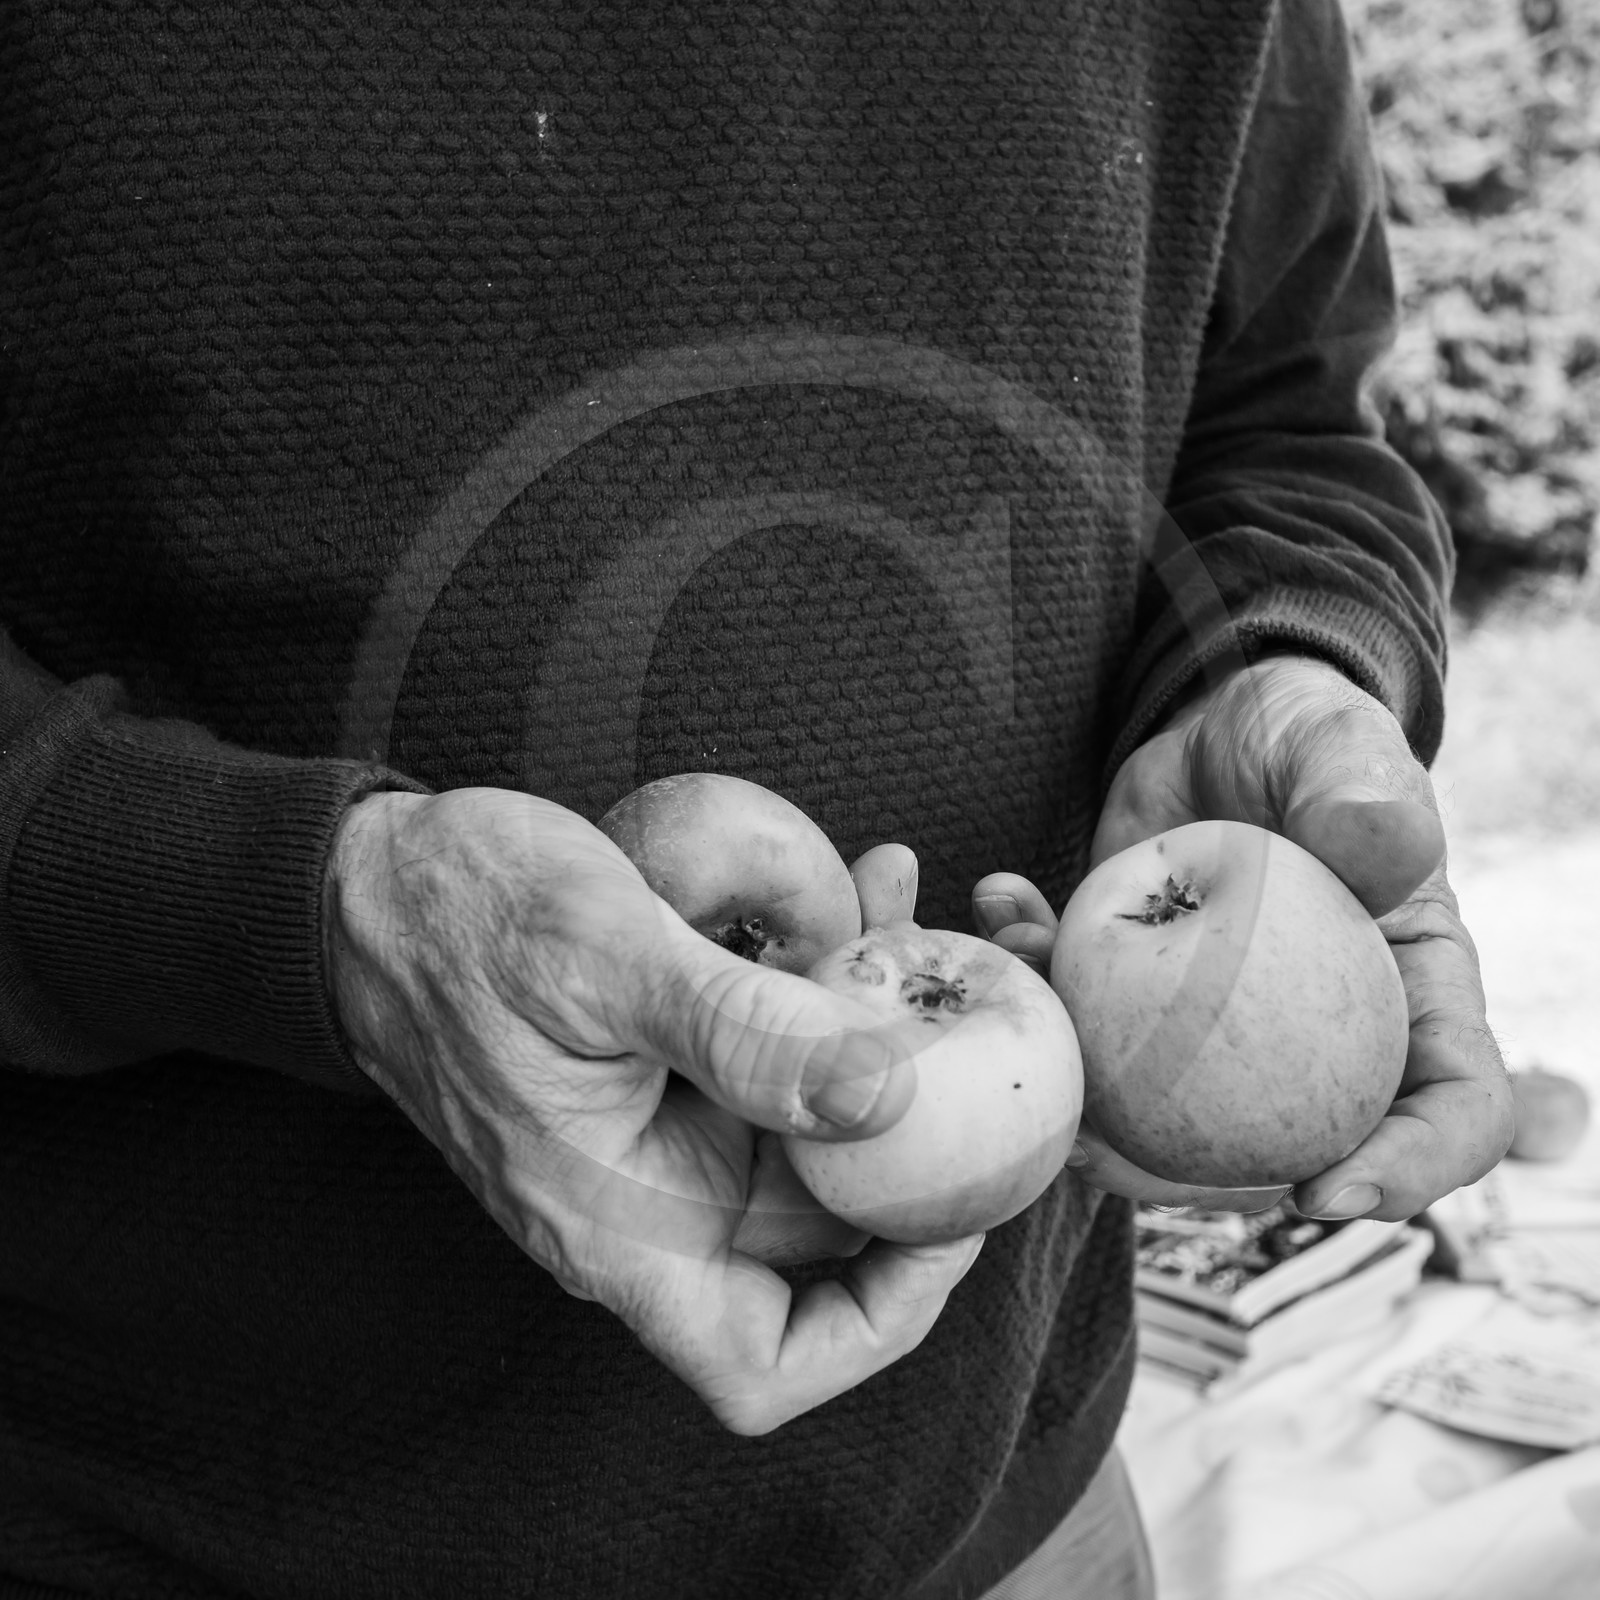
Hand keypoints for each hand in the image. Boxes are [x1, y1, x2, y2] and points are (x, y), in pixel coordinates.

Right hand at [326, 790, 980, 1434]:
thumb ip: (739, 1030)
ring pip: (814, 1119)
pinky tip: (864, 890)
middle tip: (973, 1014)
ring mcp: (668, 1130)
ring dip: (880, 1031)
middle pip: (827, 1224)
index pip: (761, 1361)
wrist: (377, 882)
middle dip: (917, 1129)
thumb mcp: (599, 957)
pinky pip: (781, 1048)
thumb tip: (886, 1100)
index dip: (878, 1319)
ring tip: (912, 912)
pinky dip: (831, 985)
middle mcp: (653, 1195)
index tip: (948, 1217)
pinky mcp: (675, 1067)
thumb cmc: (457, 921)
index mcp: (618, 1221)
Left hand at [974, 655, 1512, 1221]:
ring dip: (1082, 1099)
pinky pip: (1089, 1036)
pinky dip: (1034, 986)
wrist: (1213, 726)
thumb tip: (1383, 847)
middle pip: (1285, 1154)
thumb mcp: (1333, 741)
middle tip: (1099, 1151)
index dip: (1408, 1174)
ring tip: (1027, 1024)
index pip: (1454, 1111)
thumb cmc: (1301, 734)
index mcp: (1414, 997)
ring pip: (1164, 1121)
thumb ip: (1358, 783)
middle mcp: (1329, 1045)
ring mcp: (1227, 1044)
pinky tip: (1000, 907)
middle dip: (1186, 1176)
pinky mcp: (1139, 1012)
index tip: (1321, 1197)